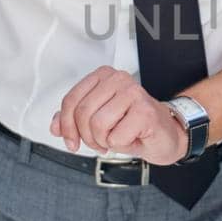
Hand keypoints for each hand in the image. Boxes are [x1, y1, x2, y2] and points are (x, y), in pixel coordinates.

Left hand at [49, 66, 189, 161]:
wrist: (166, 135)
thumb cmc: (133, 126)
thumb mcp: (98, 120)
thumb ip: (74, 119)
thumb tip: (55, 126)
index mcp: (103, 76)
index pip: (71, 100)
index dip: (66, 125)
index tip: (71, 141)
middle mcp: (118, 78)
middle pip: (82, 113)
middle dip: (86, 137)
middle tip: (99, 143)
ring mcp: (133, 93)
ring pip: (97, 125)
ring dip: (104, 141)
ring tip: (116, 139)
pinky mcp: (145, 111)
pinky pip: (116, 137)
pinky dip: (121, 145)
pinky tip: (132, 138)